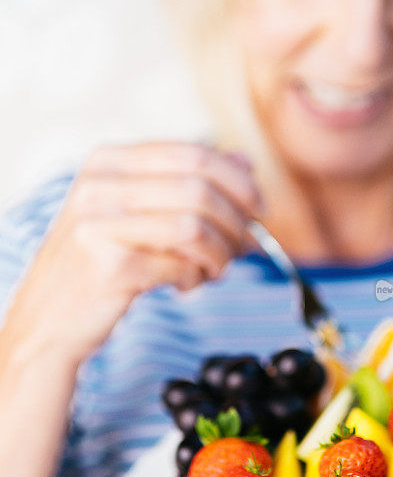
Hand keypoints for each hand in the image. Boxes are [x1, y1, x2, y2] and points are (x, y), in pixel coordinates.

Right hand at [4, 143, 261, 365]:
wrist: (49, 321)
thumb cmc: (101, 264)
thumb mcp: (139, 213)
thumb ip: (188, 184)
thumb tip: (246, 161)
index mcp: (109, 162)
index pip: (194, 154)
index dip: (238, 182)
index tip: (259, 209)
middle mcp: (100, 185)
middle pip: (200, 189)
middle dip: (236, 222)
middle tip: (245, 246)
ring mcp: (99, 224)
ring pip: (195, 227)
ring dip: (220, 254)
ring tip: (214, 270)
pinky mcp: (108, 266)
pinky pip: (180, 266)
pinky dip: (195, 278)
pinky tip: (185, 285)